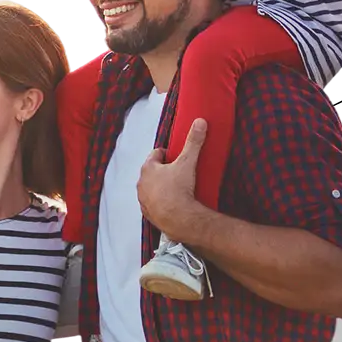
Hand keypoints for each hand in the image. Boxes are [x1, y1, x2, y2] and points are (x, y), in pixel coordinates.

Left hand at [137, 119, 207, 241]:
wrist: (178, 219)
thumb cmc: (179, 189)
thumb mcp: (188, 162)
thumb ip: (193, 141)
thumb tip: (200, 122)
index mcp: (148, 168)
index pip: (156, 154)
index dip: (168, 154)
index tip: (178, 158)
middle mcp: (141, 183)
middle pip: (152, 171)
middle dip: (164, 170)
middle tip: (179, 173)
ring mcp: (143, 199)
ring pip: (151, 188)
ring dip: (161, 187)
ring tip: (177, 189)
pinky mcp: (148, 213)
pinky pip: (153, 204)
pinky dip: (161, 202)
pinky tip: (173, 204)